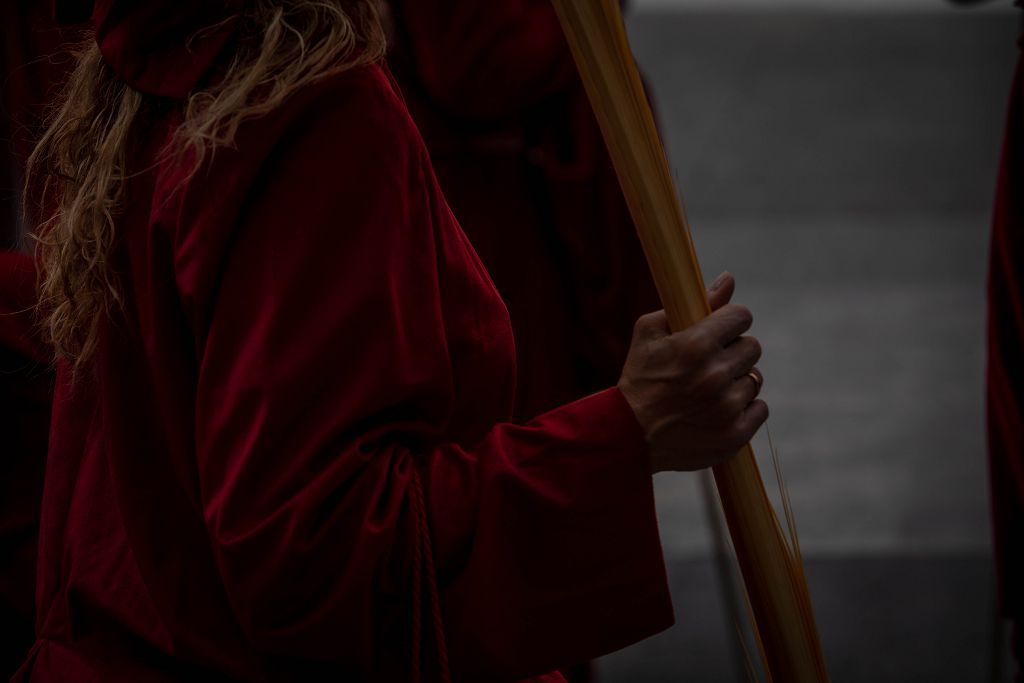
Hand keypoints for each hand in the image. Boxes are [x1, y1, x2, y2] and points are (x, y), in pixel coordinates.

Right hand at [617, 272, 767, 471]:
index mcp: (696, 345)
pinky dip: (744, 410)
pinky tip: (719, 411)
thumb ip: (692, 303)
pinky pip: (760, 409)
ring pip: (755, 379)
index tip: (719, 331)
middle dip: (733, 351)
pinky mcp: (735, 435)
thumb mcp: (650, 333)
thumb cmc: (638, 379)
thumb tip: (728, 279)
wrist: (627, 437)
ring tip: (709, 391)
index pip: (742, 316)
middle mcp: (715, 375)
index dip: (730, 321)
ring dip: (736, 382)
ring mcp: (727, 408)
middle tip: (710, 364)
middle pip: (752, 347)